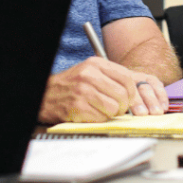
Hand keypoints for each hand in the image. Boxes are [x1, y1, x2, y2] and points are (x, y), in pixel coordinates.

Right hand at [39, 57, 163, 123]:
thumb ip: (111, 78)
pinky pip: (102, 117)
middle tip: (116, 108)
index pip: (126, 78)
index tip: (130, 99)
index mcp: (95, 64)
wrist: (47, 94)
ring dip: (111, 113)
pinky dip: (100, 119)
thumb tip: (135, 93)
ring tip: (101, 110)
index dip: (133, 92)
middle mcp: (89, 75)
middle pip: (123, 94)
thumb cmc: (72, 85)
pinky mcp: (78, 107)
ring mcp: (83, 91)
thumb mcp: (91, 72)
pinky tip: (91, 113)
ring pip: (115, 108)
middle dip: (123, 106)